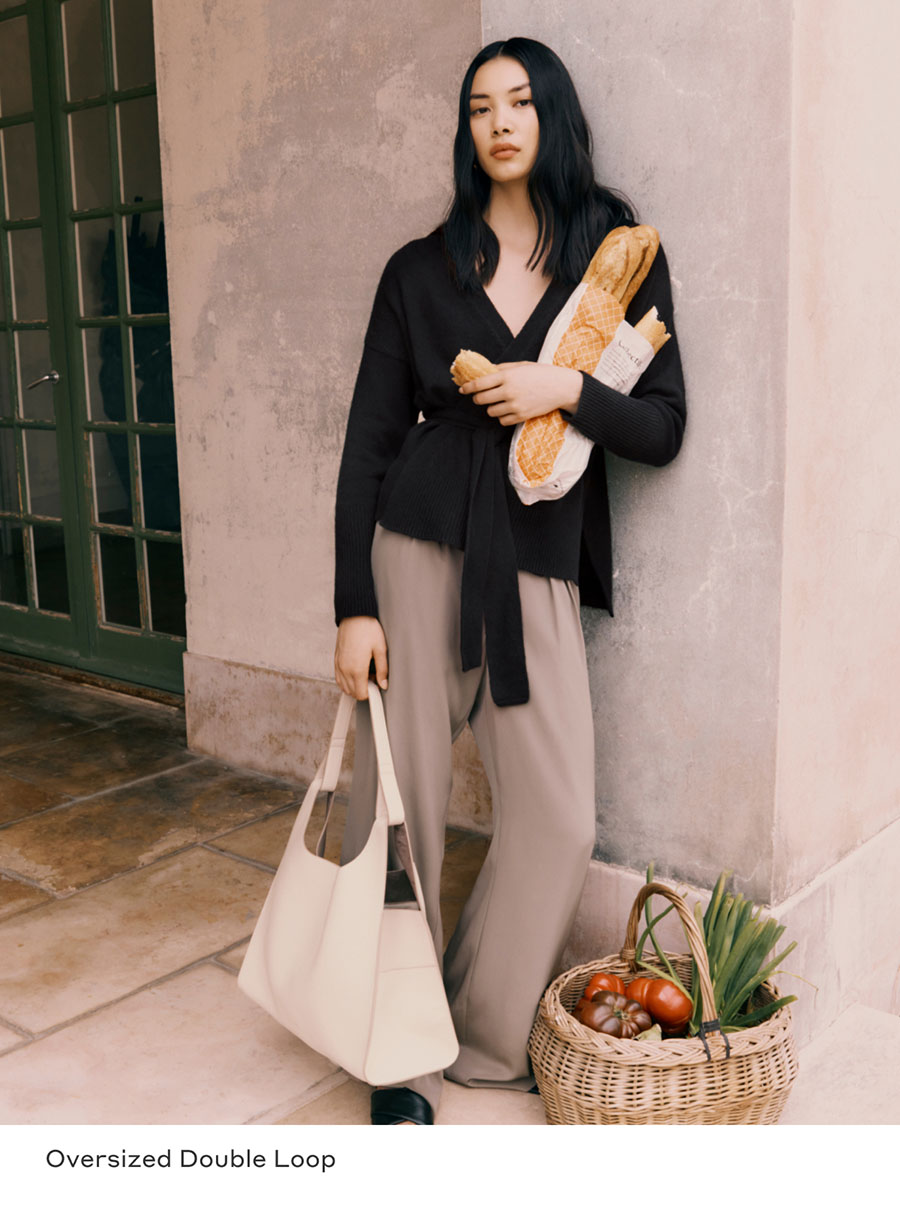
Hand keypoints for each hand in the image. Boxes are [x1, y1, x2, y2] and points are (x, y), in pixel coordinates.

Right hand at [334, 616, 387, 699]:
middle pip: (352, 692)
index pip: (361, 694)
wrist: (354, 615)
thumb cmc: (368, 629)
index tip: (378, 686)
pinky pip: (338, 677)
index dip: (371, 693)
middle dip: (363, 689)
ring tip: (366, 673)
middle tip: (374, 677)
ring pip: (344, 686)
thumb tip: (384, 684)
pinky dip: (346, 679)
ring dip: (354, 685)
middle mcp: (345, 669)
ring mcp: (338, 664)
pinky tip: (356, 670)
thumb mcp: (381, 649)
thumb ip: (382, 669)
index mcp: (357, 669)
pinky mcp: (336, 659)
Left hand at [458, 361, 582, 424]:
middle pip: (481, 400)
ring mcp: (515, 405)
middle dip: (478, 398)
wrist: (562, 387)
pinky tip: (507, 410)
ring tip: (499, 402)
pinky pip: (502, 421)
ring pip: (490, 412)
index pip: (479, 383)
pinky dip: (502, 417)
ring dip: (491, 408)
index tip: (462, 389)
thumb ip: (502, 368)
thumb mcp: (521, 365)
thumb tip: (485, 371)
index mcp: (507, 376)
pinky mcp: (521, 416)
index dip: (467, 387)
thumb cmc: (541, 373)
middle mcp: (509, 391)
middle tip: (481, 396)